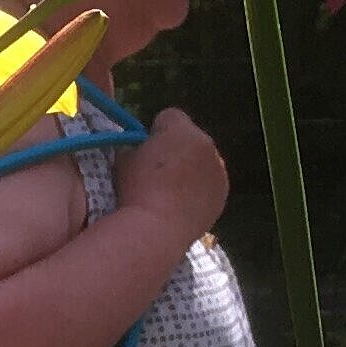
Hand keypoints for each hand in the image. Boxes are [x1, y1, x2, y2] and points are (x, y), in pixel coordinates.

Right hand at [116, 106, 227, 240]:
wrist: (157, 229)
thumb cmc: (136, 190)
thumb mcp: (123, 160)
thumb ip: (134, 147)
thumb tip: (139, 150)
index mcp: (181, 130)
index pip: (169, 117)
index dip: (155, 130)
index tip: (145, 148)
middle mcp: (206, 144)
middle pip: (190, 139)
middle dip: (176, 150)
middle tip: (156, 173)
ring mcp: (219, 170)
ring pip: (202, 161)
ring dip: (189, 169)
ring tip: (170, 192)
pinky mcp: (222, 194)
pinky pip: (209, 183)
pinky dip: (198, 189)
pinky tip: (182, 204)